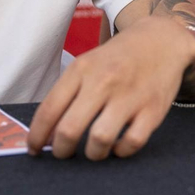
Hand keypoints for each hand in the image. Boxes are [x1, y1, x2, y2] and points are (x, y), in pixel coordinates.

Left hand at [27, 16, 194, 159]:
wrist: (161, 40)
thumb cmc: (117, 58)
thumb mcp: (88, 65)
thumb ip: (67, 95)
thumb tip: (46, 134)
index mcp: (82, 69)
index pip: (49, 110)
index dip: (36, 137)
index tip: (33, 149)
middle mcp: (104, 81)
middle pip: (69, 129)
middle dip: (60, 151)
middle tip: (62, 153)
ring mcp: (130, 96)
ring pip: (99, 140)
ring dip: (92, 154)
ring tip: (93, 151)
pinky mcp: (152, 110)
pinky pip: (131, 143)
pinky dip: (121, 151)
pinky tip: (118, 145)